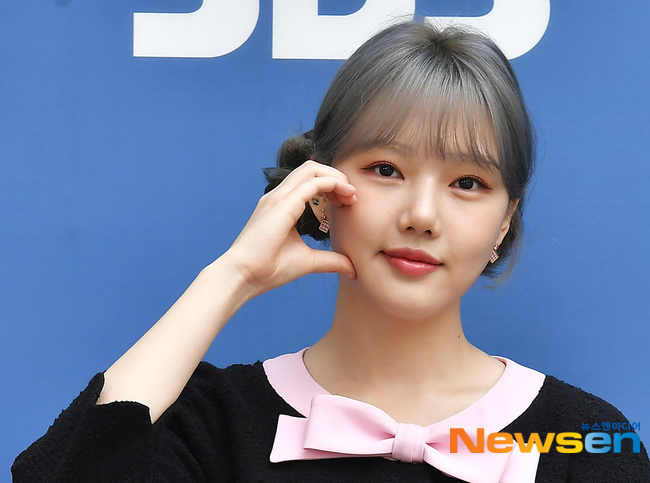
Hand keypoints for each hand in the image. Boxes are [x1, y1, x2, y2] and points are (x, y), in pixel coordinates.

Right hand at [223, 161, 356, 296]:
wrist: (244, 275)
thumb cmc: (268, 269)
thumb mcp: (308, 261)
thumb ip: (330, 260)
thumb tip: (352, 268)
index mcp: (281, 205)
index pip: (309, 180)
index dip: (332, 185)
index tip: (347, 203)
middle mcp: (278, 196)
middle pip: (311, 168)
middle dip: (336, 176)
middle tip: (352, 196)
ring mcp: (278, 197)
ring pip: (312, 169)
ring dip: (336, 177)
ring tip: (350, 194)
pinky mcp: (283, 205)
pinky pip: (312, 183)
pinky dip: (332, 184)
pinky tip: (344, 197)